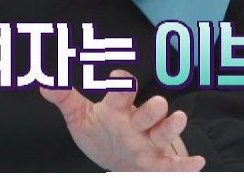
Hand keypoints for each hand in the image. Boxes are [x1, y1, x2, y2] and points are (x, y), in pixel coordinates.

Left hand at [40, 69, 204, 171]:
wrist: (117, 161)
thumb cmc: (102, 134)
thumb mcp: (81, 118)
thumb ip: (65, 99)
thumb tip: (44, 82)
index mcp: (117, 108)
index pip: (121, 91)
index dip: (120, 83)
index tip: (117, 77)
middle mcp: (137, 122)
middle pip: (147, 111)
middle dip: (152, 108)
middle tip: (156, 103)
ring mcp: (149, 142)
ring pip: (163, 132)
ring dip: (171, 126)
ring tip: (178, 119)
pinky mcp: (158, 163)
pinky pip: (174, 165)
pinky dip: (186, 165)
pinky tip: (198, 163)